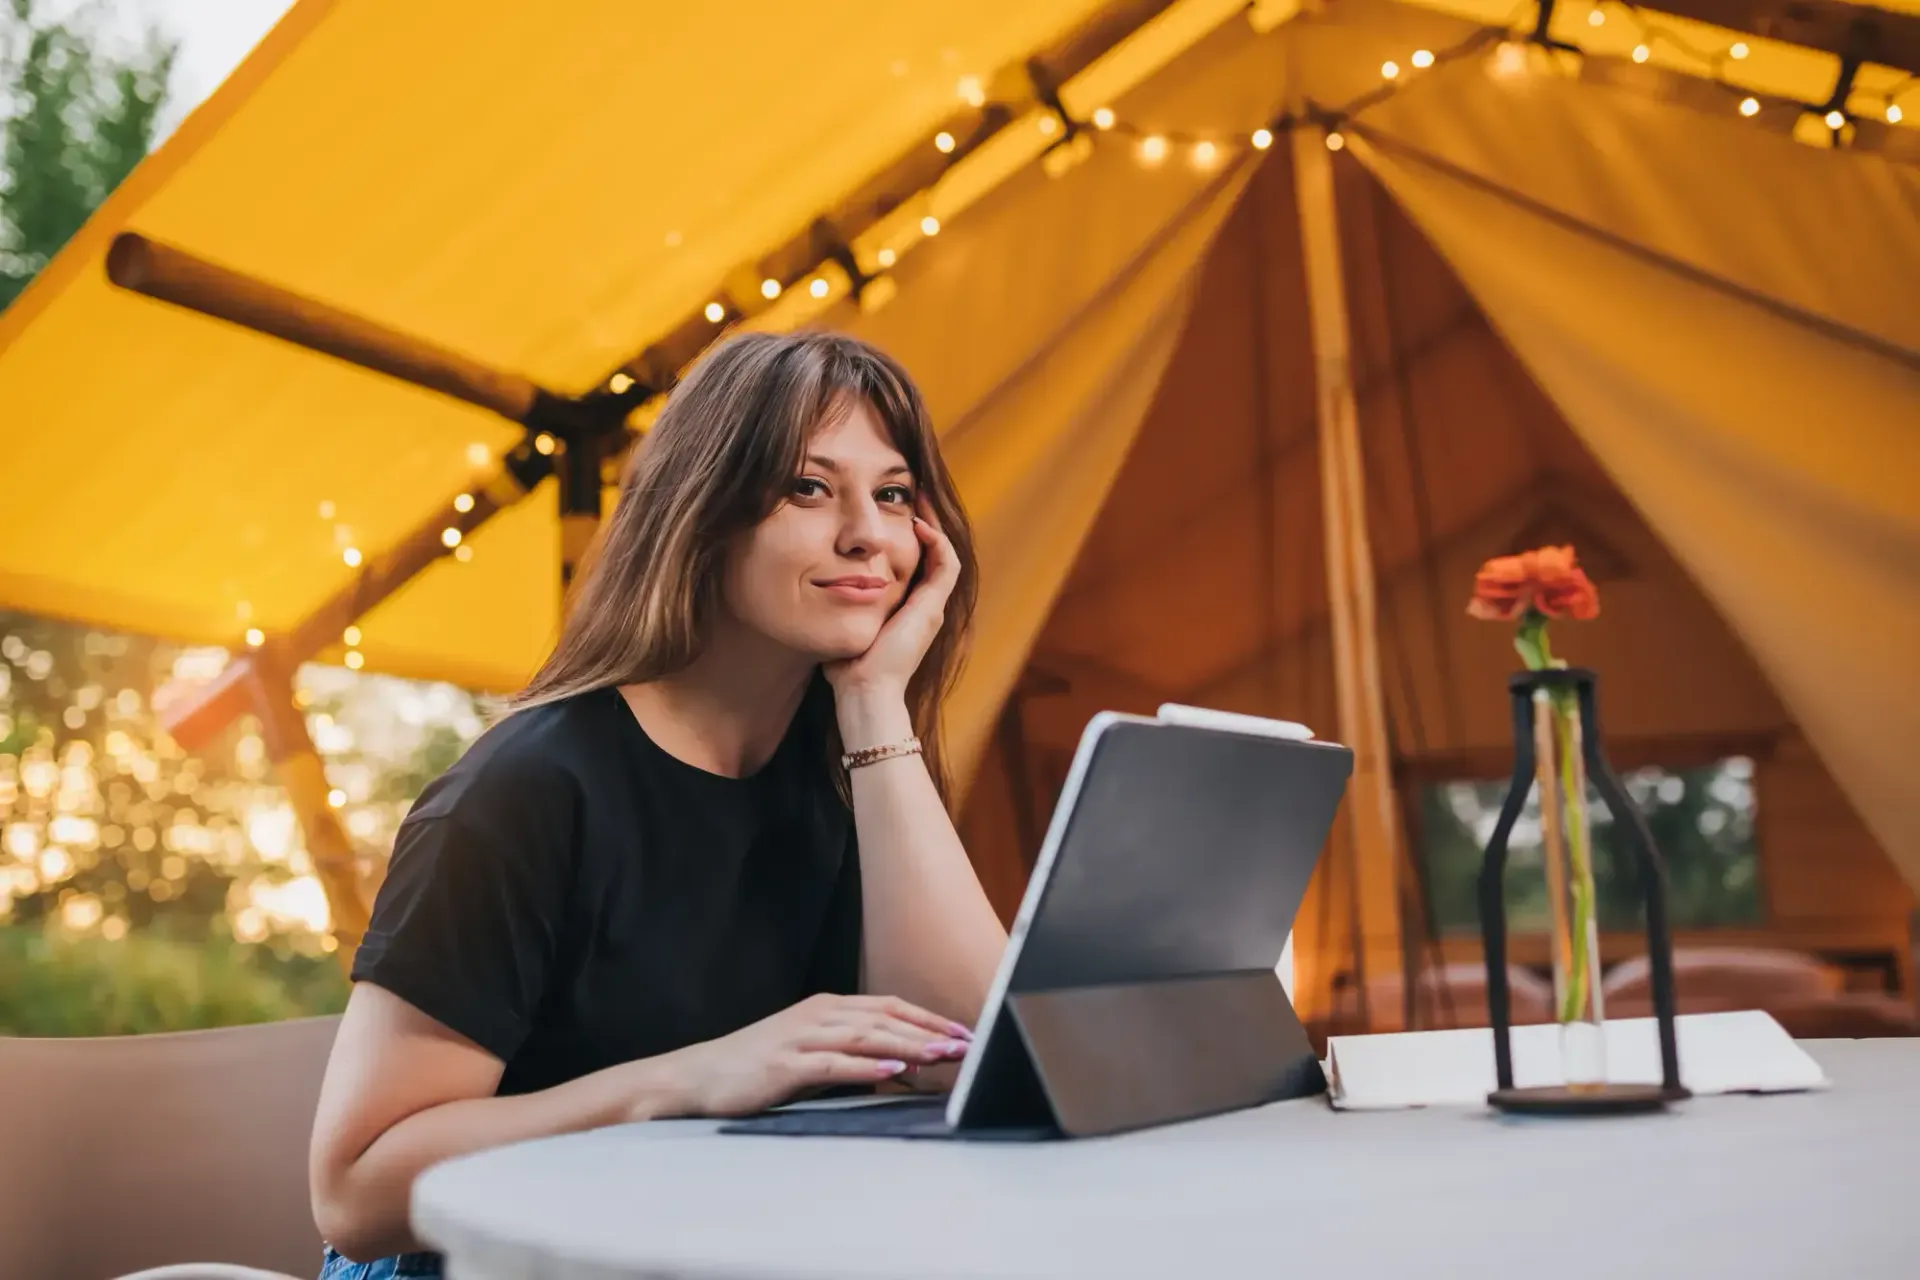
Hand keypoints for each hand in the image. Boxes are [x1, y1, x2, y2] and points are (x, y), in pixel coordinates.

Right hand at [656, 993, 972, 1118]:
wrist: (698, 1076)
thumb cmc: (755, 1068)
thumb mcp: (810, 1054)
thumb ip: (850, 1054)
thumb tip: (899, 1067)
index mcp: (827, 1008)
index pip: (889, 1006)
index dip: (928, 1018)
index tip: (964, 1032)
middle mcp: (818, 1015)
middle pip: (885, 1018)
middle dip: (930, 1031)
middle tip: (967, 1044)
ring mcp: (801, 1036)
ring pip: (866, 1035)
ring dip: (908, 1045)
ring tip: (942, 1055)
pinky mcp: (785, 1063)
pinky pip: (833, 1063)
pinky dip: (866, 1066)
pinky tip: (892, 1070)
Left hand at [823, 498, 959, 698]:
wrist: (865, 692)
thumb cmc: (848, 669)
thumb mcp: (844, 627)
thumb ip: (838, 609)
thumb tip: (817, 593)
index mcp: (907, 612)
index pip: (918, 565)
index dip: (911, 538)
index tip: (893, 513)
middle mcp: (925, 608)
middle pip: (936, 556)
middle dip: (926, 524)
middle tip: (913, 495)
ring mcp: (932, 609)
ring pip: (945, 556)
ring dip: (935, 526)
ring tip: (920, 500)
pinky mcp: (932, 609)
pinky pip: (946, 566)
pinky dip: (937, 543)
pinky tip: (919, 524)